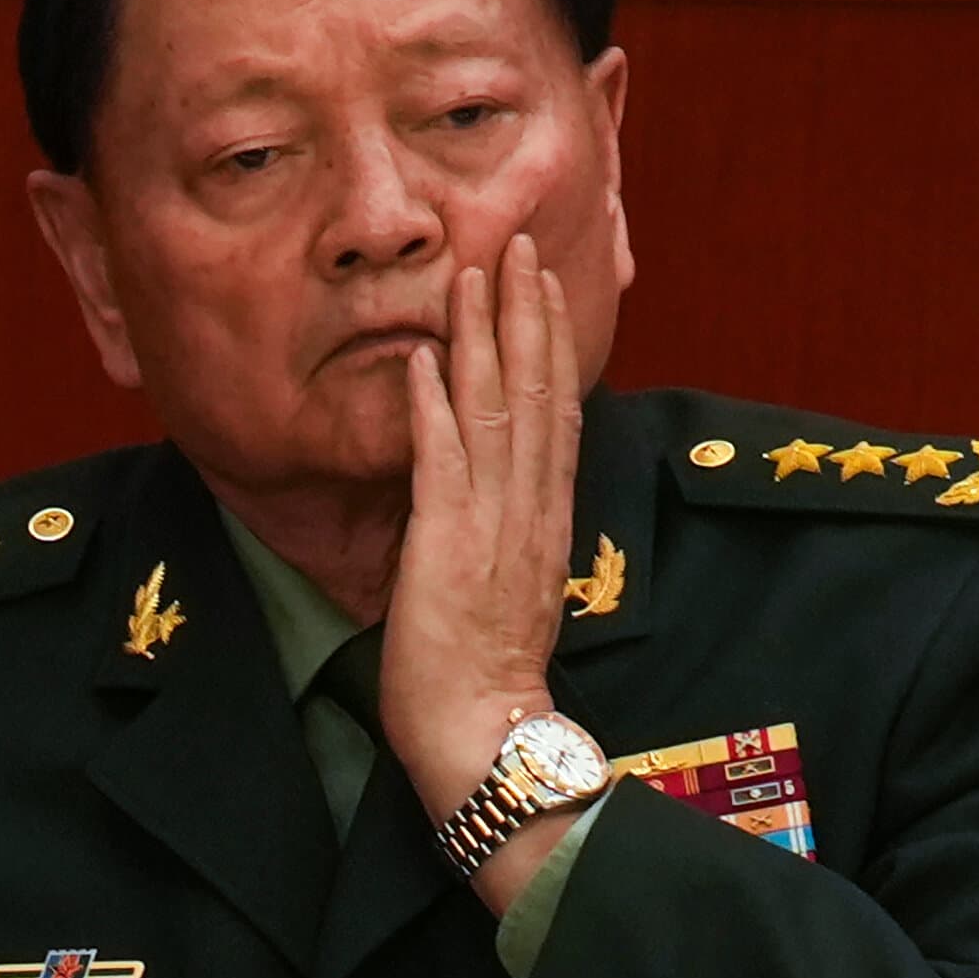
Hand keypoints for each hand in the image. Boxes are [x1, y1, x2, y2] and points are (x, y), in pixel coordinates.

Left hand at [381, 233, 582, 833]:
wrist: (484, 731)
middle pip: (534, 391)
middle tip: (518, 246)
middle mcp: (529, 505)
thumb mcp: (517, 582)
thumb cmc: (491, 667)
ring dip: (484, 337)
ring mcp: (492, 520)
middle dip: (525, 313)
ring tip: (475, 273)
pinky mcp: (447, 543)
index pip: (555, 409)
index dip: (548, 341)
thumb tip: (509, 483)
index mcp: (545, 513)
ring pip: (496, 409)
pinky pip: (443, 460)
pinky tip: (423, 354)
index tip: (542, 285)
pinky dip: (434, 405)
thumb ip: (516, 525)